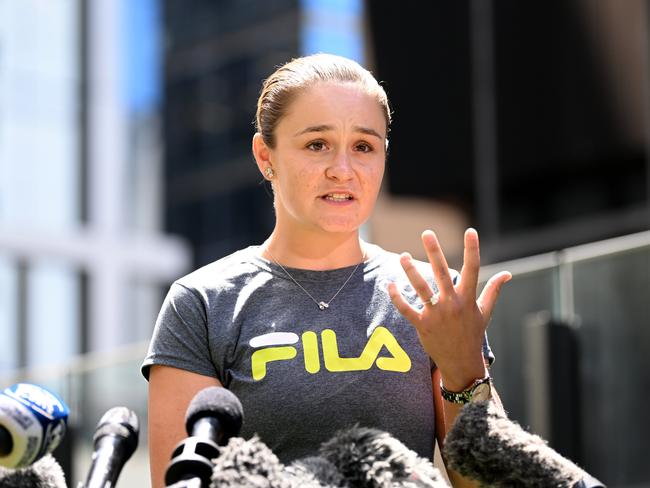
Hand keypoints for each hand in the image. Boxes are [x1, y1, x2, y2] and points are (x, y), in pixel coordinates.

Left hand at [387, 228, 510, 390]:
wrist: (462, 363)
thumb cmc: (472, 334)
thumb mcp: (485, 312)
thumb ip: (493, 290)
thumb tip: (507, 273)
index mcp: (468, 298)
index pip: (473, 269)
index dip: (472, 249)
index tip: (471, 231)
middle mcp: (453, 304)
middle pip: (443, 273)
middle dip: (435, 252)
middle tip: (427, 233)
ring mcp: (437, 315)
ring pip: (422, 289)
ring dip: (411, 272)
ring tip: (402, 256)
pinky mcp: (423, 326)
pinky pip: (407, 310)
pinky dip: (398, 298)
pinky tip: (390, 284)